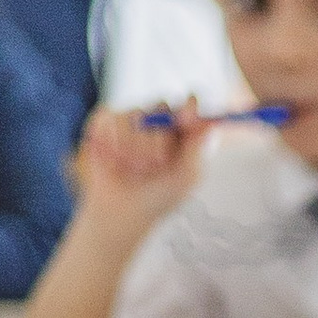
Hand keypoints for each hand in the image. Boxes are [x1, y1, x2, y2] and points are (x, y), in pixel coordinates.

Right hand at [73, 101, 207, 225]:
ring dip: (136, 148)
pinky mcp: (105, 122)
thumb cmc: (158, 197)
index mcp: (180, 132)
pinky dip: (114, 143)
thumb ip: (199, 151)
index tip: (188, 118)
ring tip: (134, 169)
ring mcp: (130, 120)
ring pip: (136, 115)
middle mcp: (156, 121)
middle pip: (162, 106)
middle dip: (160, 138)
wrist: (122, 211)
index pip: (189, 106)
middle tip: (157, 163)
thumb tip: (211, 127)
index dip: (190, 108)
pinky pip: (111, 118)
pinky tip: (114, 160)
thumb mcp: (186, 178)